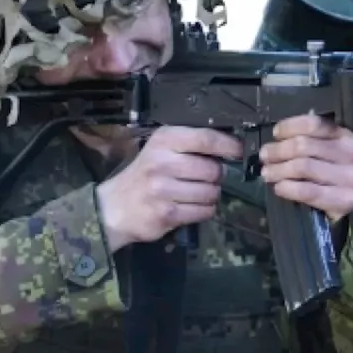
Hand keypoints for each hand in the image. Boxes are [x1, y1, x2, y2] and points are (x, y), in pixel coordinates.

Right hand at [96, 127, 242, 251]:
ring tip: (195, 194)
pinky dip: (204, 210)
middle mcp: (162, 163)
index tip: (237, 151)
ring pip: (211, 192)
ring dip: (210, 195)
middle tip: (205, 179)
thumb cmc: (143, 175)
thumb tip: (229, 147)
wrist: (114, 207)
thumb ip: (189, 145)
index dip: (227, 145)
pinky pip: (203, 211)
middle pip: (212, 169)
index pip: (205, 139)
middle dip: (216, 176)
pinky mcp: (166, 214)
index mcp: (163, 141)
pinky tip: (190, 207)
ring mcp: (163, 190)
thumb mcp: (160, 150)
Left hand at [259, 113, 352, 221]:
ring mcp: (351, 178)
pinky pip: (309, 191)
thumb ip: (304, 140)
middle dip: (278, 151)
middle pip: (304, 146)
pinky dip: (289, 188)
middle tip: (264, 156)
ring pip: (304, 167)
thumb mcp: (320, 151)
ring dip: (279, 169)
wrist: (343, 205)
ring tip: (266, 173)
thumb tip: (274, 135)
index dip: (289, 127)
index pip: (314, 124)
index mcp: (346, 136)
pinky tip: (279, 188)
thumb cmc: (326, 174)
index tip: (275, 134)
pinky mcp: (345, 201)